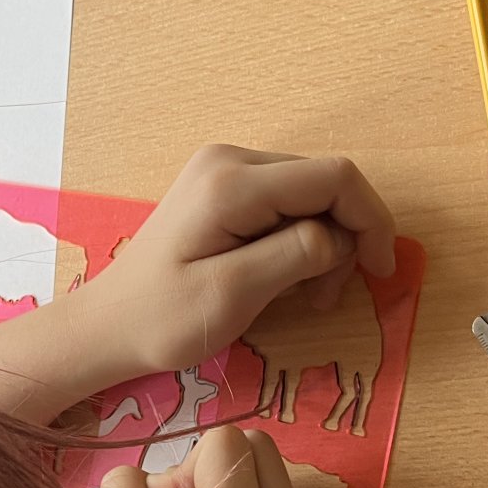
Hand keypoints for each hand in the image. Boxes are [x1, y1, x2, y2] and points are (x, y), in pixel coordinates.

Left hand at [74, 144, 396, 379]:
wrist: (108, 326)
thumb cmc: (162, 320)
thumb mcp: (234, 294)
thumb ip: (295, 255)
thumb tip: (341, 237)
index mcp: (232, 183)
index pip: (335, 177)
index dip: (371, 220)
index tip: (379, 272)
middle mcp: (231, 161)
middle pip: (325, 184)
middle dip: (344, 239)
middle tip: (326, 298)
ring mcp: (225, 172)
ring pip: (310, 196)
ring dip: (323, 245)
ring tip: (303, 296)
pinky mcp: (224, 189)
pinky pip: (286, 205)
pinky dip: (299, 242)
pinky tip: (283, 278)